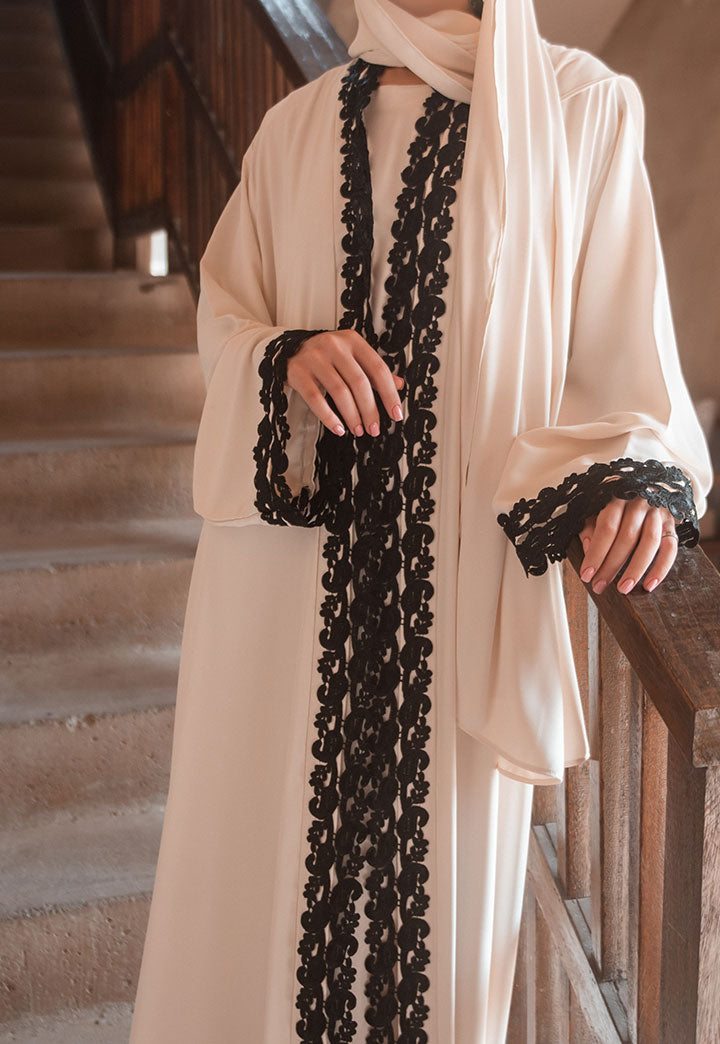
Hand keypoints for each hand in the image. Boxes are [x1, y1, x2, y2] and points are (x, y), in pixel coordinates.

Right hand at [285, 330, 403, 436]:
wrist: (290, 349)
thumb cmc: (328, 356)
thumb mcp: (352, 356)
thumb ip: (373, 370)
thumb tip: (399, 385)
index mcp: (353, 341)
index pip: (378, 369)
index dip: (389, 394)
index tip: (396, 414)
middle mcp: (334, 345)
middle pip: (359, 382)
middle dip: (370, 410)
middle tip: (374, 429)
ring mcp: (314, 357)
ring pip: (339, 391)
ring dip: (352, 416)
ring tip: (358, 430)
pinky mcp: (298, 371)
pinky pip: (315, 398)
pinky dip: (329, 417)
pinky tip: (338, 429)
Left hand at [578, 496, 678, 595]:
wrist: (645, 488)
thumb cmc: (615, 504)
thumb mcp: (596, 509)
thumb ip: (589, 527)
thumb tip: (587, 549)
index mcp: (617, 496)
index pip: (607, 527)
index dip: (596, 553)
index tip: (587, 575)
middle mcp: (639, 503)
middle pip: (627, 537)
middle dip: (612, 565)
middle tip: (600, 586)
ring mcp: (658, 513)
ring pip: (650, 542)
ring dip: (636, 569)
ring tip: (623, 588)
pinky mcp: (672, 524)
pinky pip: (670, 548)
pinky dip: (661, 568)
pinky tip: (649, 584)